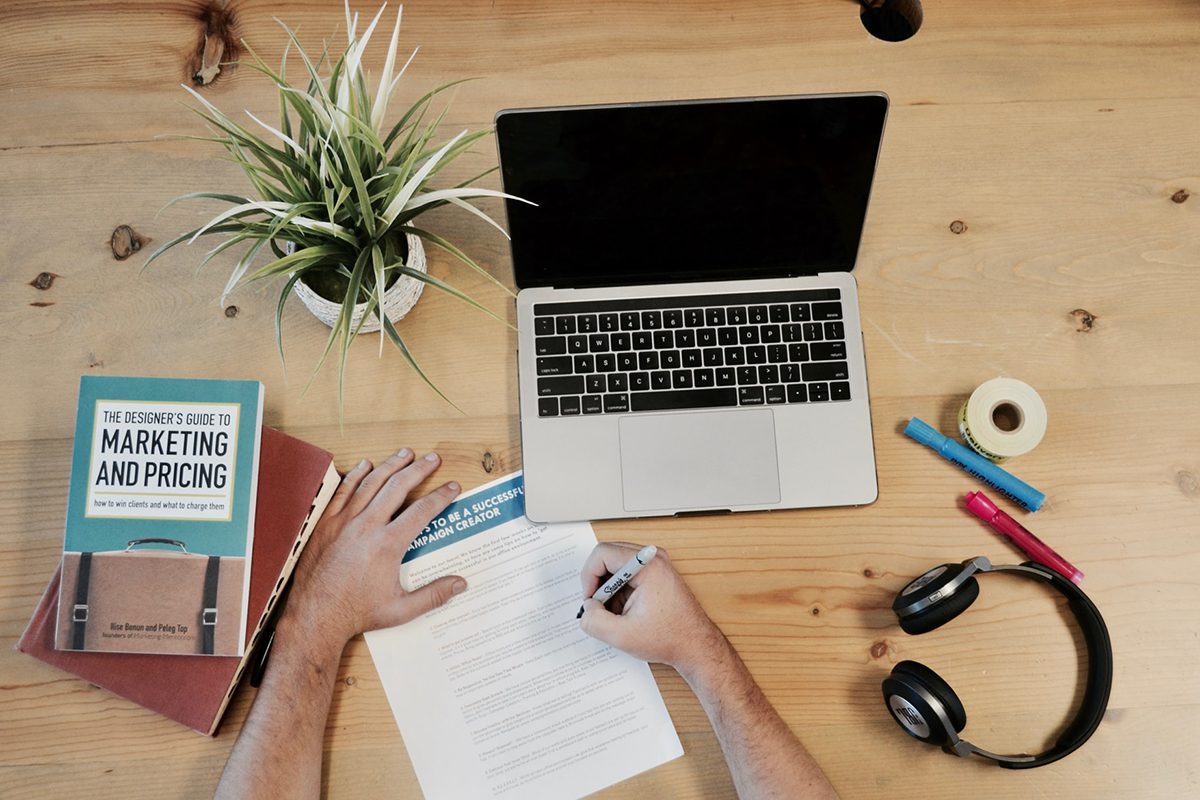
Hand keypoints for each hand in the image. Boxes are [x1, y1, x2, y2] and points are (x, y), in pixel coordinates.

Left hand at [284, 449, 466, 647]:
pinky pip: (343, 491)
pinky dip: (356, 476)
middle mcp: (367, 527)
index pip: (422, 511)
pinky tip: (366, 465)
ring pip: (371, 483)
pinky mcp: (326, 524)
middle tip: (432, 458)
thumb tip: (461, 584)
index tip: (452, 487)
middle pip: (398, 487)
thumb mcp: (401, 609)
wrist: (316, 615)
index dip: (441, 496)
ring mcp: (344, 522)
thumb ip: (434, 595)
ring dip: (391, 465)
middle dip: (419, 469)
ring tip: (405, 453)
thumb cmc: (357, 613)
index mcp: (388, 545)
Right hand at [577, 541, 729, 678]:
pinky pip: (627, 574)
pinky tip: (625, 612)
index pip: (602, 553)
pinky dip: (619, 591)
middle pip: (608, 556)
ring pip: (617, 566)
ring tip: (615, 614)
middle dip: (598, 583)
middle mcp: (653, 559)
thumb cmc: (670, 638)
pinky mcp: (656, 574)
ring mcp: (656, 565)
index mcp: (648, 566)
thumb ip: (595, 621)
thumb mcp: (622, 635)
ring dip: (609, 589)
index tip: (590, 599)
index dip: (589, 577)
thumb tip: (586, 608)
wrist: (695, 645)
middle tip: (598, 607)